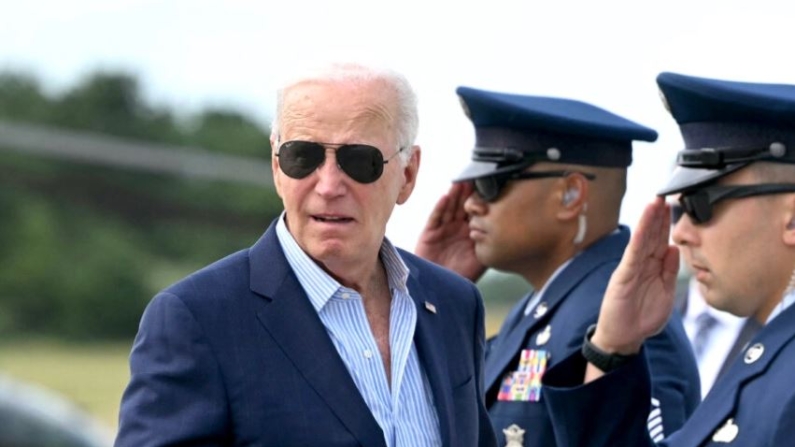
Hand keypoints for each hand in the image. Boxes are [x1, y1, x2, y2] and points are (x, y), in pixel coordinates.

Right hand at [414, 182, 486, 281]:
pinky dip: (440, 207)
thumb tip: (506, 232)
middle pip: (463, 205)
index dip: (482, 200)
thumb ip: (490, 245)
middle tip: (475, 176)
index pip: (477, 211)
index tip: (490, 186)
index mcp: (470, 232)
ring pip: (450, 207)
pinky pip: (436, 217)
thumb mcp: (480, 260)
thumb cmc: (460, 278)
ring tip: (460, 182)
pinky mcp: (430, 232)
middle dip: (468, 192)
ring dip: (454, 195)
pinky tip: (445, 197)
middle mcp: (457, 227)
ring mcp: (443, 228)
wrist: (438, 290)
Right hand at [591, 197, 679, 354]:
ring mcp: (631, 268)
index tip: (676, 205)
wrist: (623, 337)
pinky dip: (638, 238)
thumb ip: (669, 272)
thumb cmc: (642, 317)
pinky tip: (644, 225)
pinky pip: (633, 253)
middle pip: (651, 234)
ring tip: (655, 201)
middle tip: (667, 193)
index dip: (667, 223)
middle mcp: (641, 264)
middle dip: (658, 214)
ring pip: (642, 239)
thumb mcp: (665, 294)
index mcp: (652, 267)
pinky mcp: (623, 275)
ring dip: (648, 220)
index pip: (660, 240)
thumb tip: (674, 249)